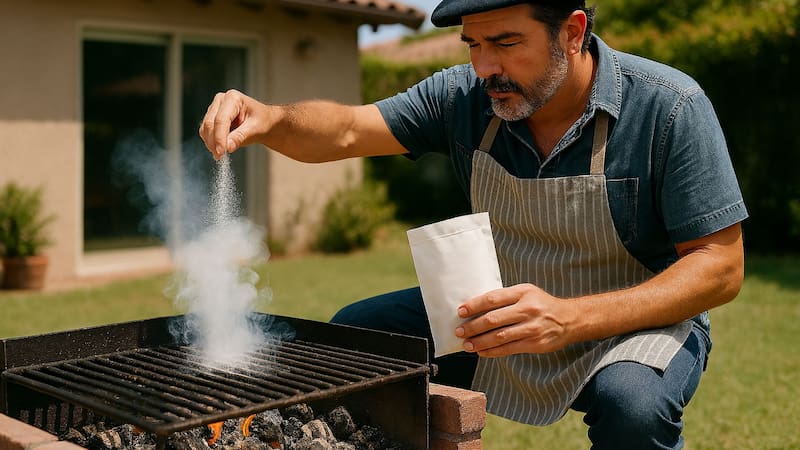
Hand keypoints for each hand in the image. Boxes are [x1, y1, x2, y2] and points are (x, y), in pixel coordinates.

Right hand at [199, 89, 272, 159]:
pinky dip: (211, 142)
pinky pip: (206, 132)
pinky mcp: (211, 119)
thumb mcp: (255, 129)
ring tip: (221, 154)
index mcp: (233, 98)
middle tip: (220, 156)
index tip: (221, 152)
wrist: (263, 122)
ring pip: (205, 129)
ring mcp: (214, 109)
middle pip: (210, 124)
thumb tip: (227, 147)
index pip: (221, 120)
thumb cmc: (262, 122)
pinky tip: (220, 149)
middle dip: (213, 142)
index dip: (219, 137)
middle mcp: (220, 101)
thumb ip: (240, 137)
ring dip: (211, 143)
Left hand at [455, 283, 576, 356]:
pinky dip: (492, 351)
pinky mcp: (534, 343)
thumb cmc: (542, 304)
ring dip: (479, 342)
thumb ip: (505, 298)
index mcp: (523, 293)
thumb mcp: (526, 292)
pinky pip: (508, 349)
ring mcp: (531, 328)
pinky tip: (482, 352)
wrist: (569, 320)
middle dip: (473, 327)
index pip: (493, 298)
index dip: (474, 305)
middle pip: (493, 319)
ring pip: (499, 337)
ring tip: (467, 344)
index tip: (461, 311)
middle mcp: (527, 309)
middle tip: (459, 331)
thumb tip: (476, 308)